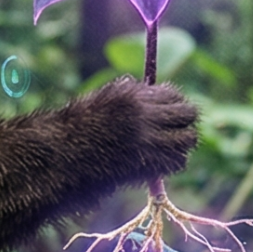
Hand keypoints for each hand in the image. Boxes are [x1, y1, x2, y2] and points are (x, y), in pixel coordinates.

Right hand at [68, 78, 198, 182]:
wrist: (64, 154)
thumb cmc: (78, 126)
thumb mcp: (102, 99)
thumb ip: (129, 92)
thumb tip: (152, 87)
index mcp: (134, 97)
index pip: (174, 94)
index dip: (174, 103)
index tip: (168, 113)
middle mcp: (145, 116)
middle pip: (188, 114)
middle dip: (184, 122)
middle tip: (175, 131)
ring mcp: (148, 141)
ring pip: (188, 139)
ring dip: (182, 144)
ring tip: (170, 148)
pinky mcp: (148, 164)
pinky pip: (177, 162)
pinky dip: (173, 163)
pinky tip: (161, 163)